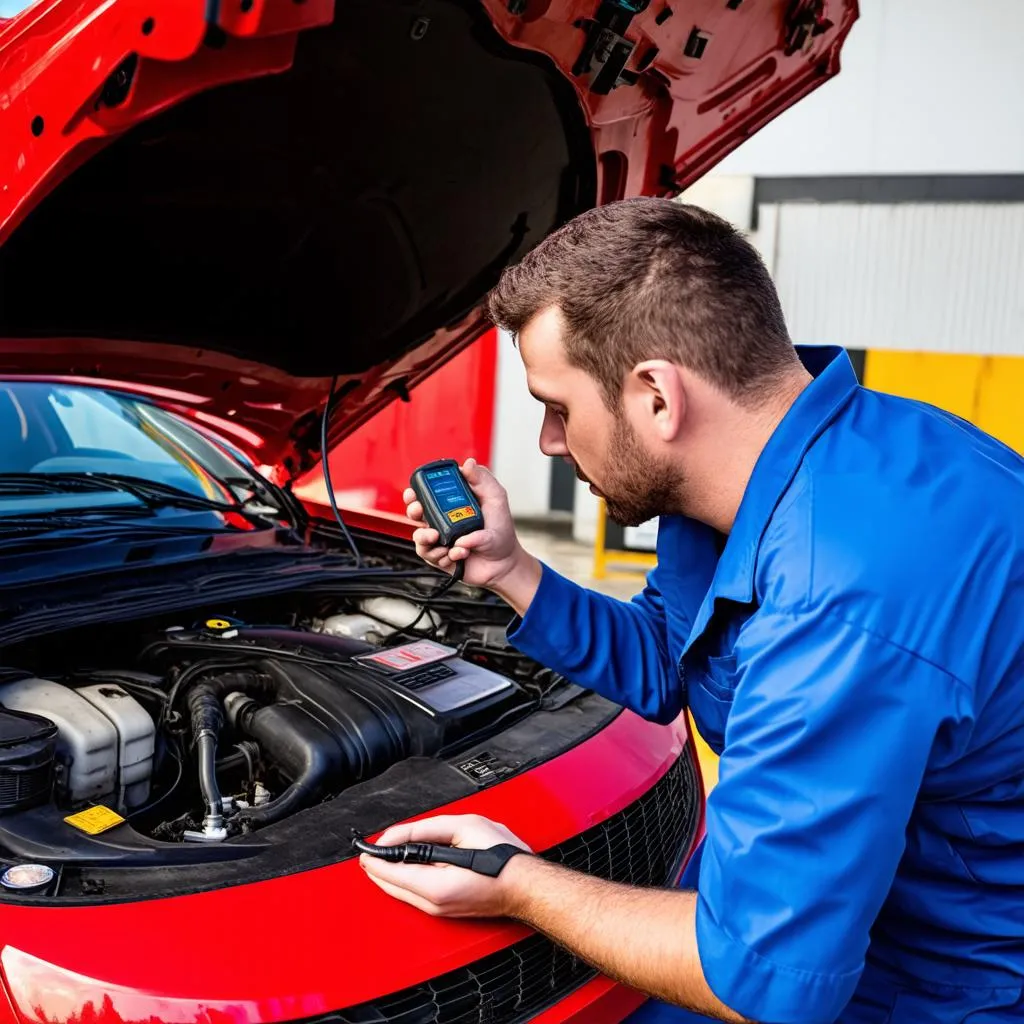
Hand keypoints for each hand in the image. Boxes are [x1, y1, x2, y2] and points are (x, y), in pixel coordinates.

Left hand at [359, 814, 532, 917]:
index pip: (390, 872)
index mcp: (435, 885)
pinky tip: (407, 867)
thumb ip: (424, 829)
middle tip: (369, 850)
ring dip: (390, 875)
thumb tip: (395, 836)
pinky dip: (405, 881)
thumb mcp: (462, 827)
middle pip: (391, 887)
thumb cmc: (501, 856)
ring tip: (384, 854)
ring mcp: (440, 911)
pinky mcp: (446, 911)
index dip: (374, 857)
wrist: (525, 884)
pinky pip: (415, 896)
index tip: (364, 847)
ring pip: (401, 893)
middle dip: (377, 867)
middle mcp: (433, 904)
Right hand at [403, 459, 528, 590]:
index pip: (428, 491)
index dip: (418, 489)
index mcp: (452, 503)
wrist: (504, 563)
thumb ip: (482, 480)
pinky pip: (429, 555)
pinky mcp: (440, 557)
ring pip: (418, 535)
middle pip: (416, 511)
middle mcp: (442, 520)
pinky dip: (443, 555)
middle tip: (419, 511)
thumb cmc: (501, 531)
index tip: (416, 489)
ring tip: (441, 541)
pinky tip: (460, 554)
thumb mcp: (496, 500)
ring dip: (425, 536)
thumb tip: (468, 463)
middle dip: (413, 509)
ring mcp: (440, 539)